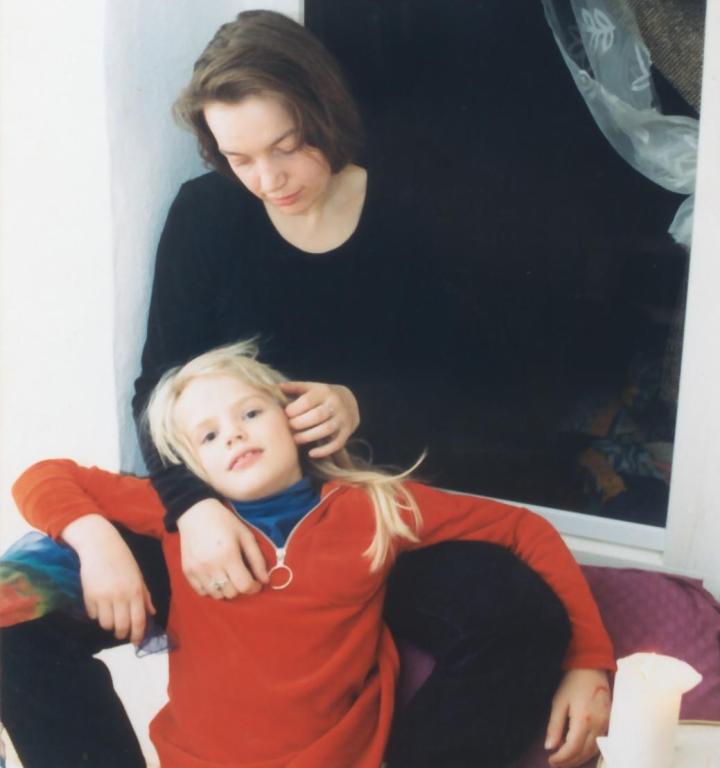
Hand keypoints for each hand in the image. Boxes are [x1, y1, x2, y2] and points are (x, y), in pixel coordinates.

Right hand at [62, 515, 154, 644]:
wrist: (100, 545)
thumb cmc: (122, 559)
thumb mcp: (138, 575)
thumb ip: (145, 595)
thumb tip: (152, 612)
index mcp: (136, 591)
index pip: (139, 620)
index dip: (138, 635)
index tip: (136, 643)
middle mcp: (121, 596)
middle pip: (122, 626)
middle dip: (122, 633)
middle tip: (121, 632)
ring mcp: (104, 597)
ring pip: (106, 624)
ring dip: (109, 624)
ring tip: (110, 617)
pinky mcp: (89, 596)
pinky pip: (93, 615)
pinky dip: (96, 614)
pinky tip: (99, 605)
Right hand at [177, 498, 268, 598]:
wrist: (195, 513)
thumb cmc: (224, 522)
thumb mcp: (245, 536)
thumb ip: (257, 559)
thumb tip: (265, 580)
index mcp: (228, 555)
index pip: (244, 585)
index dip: (254, 588)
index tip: (257, 583)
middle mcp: (211, 566)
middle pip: (231, 593)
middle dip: (241, 587)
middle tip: (242, 576)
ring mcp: (197, 570)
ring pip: (217, 595)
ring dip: (226, 590)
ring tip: (229, 576)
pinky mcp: (187, 572)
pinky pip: (202, 592)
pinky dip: (211, 589)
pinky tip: (216, 577)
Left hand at [281, 381, 359, 457]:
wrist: (350, 401)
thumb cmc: (323, 396)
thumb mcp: (311, 387)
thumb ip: (295, 387)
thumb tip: (278, 387)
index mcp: (324, 391)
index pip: (307, 401)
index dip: (293, 409)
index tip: (285, 414)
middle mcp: (336, 404)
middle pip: (317, 415)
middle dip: (299, 423)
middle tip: (288, 427)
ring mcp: (343, 419)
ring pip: (326, 429)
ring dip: (308, 437)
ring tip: (295, 439)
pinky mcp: (347, 432)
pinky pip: (336, 444)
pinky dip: (323, 451)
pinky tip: (311, 453)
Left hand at [545, 668, 610, 767]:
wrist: (592, 669)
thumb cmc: (573, 683)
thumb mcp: (559, 702)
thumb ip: (554, 726)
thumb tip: (549, 747)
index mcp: (584, 720)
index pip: (573, 748)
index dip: (562, 758)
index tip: (551, 760)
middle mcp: (598, 726)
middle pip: (584, 753)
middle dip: (570, 761)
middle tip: (556, 763)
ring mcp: (606, 726)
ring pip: (593, 751)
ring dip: (579, 759)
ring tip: (565, 761)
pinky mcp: (609, 724)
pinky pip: (599, 744)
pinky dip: (588, 752)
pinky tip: (579, 752)